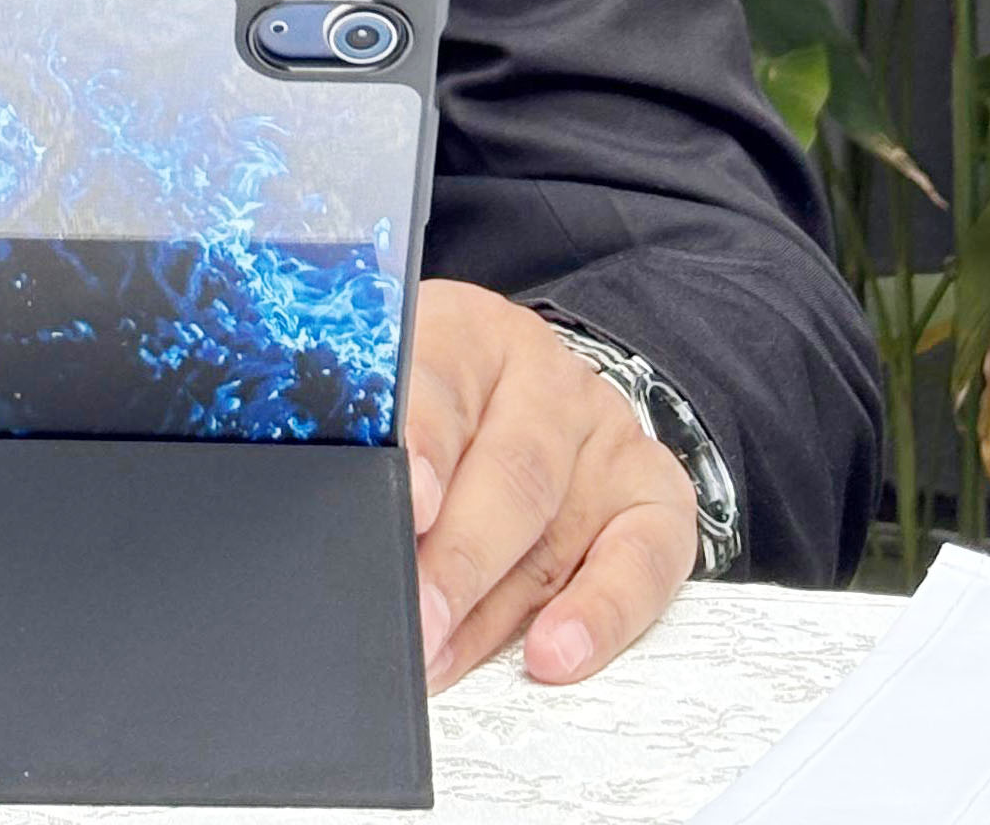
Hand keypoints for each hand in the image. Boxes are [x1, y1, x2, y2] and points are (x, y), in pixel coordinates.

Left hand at [405, 279, 696, 692]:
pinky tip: (556, 653)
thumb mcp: (388, 385)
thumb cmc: (437, 398)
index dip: (426, 446)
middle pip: (509, 474)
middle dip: (457, 561)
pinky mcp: (655, 494)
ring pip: (555, 536)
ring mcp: (605, 436)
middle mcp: (544, 379)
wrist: (530, 386)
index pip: (443, 379)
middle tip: (415, 619)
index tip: (409, 504)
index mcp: (466, 332)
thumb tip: (334, 510)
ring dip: (495, 613)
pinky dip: (599, 616)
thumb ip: (365, 431)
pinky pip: (642, 563)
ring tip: (443, 658)